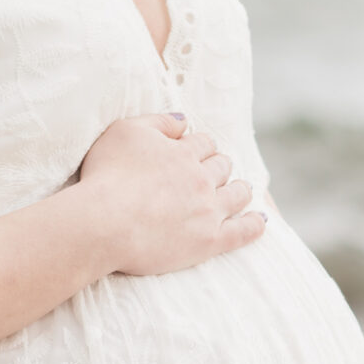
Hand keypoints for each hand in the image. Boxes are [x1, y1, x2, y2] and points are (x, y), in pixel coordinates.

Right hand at [79, 112, 263, 277]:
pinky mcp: (209, 241)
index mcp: (184, 153)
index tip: (193, 153)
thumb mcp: (125, 131)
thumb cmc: (107, 175)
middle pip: (222, 167)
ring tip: (240, 191)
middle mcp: (201, 179)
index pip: (204, 144)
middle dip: (219, 167)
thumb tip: (184, 122)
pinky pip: (243, 231)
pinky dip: (254, 224)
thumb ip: (158, 122)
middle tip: (213, 174)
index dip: (199, 147)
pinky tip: (259, 220)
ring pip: (237, 194)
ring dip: (239, 190)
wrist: (103, 223)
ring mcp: (208, 210)